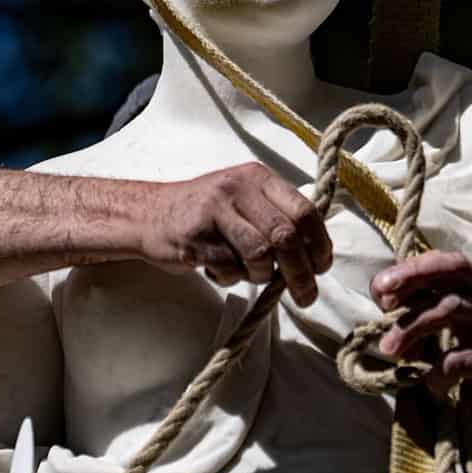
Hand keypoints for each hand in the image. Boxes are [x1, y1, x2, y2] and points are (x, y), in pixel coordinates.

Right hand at [139, 162, 331, 305]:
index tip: (322, 267)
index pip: (303, 210)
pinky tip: (219, 269)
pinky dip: (231, 277)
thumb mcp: (244, 199)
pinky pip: (230, 268)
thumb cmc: (206, 212)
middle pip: (286, 235)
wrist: (149, 214)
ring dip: (262, 275)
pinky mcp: (195, 237)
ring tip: (249, 274)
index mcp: (257, 177)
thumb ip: (276, 216)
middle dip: (301, 272)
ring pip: (260, 254)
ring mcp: (215, 211)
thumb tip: (316, 253)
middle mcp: (238, 188)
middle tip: (306, 295)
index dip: (320, 243)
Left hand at [371, 250, 471, 446]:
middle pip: (455, 271)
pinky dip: (438, 368)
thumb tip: (381, 293)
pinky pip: (463, 355)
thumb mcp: (433, 330)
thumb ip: (410, 308)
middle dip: (415, 278)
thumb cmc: (460, 357)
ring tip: (388, 349)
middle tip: (384, 304)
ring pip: (452, 307)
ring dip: (412, 327)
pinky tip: (429, 383)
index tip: (381, 285)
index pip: (445, 261)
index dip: (413, 267)